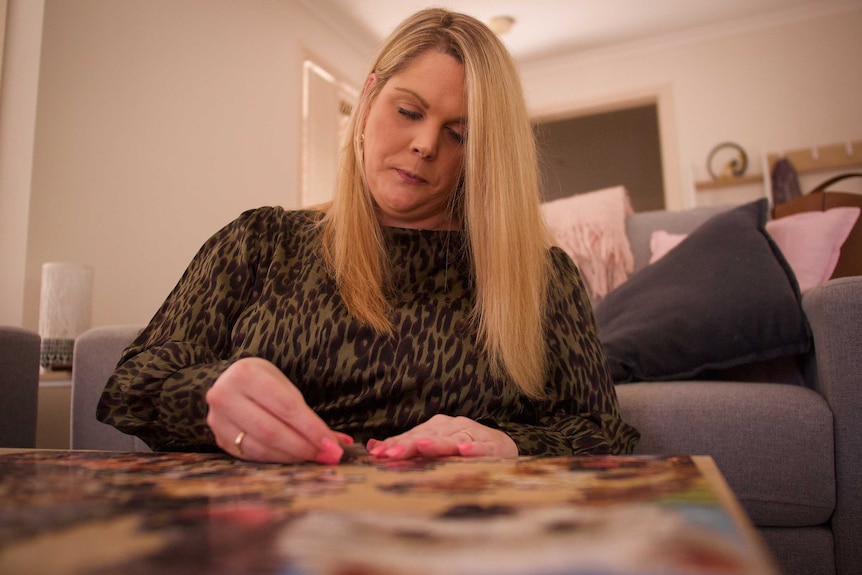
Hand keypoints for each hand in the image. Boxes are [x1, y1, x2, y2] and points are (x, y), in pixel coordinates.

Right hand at [206, 357, 351, 463]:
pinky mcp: (218, 439)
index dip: (311, 428)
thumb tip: (341, 443)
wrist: (228, 384)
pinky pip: (252, 456)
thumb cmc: (264, 383)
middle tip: (328, 456)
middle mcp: (225, 396)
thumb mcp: (285, 387)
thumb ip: (308, 414)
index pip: (286, 406)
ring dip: (292, 457)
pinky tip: (294, 460)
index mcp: (246, 375)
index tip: (332, 444)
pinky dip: (277, 460)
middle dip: (304, 447)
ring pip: (261, 447)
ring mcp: (218, 420)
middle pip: (271, 430)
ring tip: (314, 458)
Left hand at [366, 414, 517, 459]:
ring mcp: (472, 434)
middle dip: (408, 445)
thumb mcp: (433, 447)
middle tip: (390, 453)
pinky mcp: (492, 446)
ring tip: (422, 447)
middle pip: (428, 436)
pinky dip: (473, 449)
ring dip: (437, 444)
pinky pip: (481, 447)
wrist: (502, 448)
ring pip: (452, 440)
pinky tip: (463, 451)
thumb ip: (405, 446)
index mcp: (437, 427)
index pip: (412, 436)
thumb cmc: (462, 448)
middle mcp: (453, 427)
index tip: (377, 454)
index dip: (395, 444)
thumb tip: (371, 447)